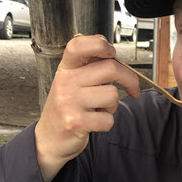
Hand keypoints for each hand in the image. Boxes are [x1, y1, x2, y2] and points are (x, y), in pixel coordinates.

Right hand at [34, 34, 140, 181]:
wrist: (49, 138)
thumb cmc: (67, 108)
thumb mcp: (73, 82)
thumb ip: (90, 68)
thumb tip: (114, 57)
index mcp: (66, 68)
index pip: (79, 45)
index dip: (100, 43)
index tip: (112, 53)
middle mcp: (65, 81)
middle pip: (110, 68)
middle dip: (129, 79)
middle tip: (132, 88)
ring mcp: (69, 101)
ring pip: (112, 95)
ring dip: (113, 106)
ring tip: (98, 109)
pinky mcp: (75, 121)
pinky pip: (108, 119)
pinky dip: (106, 123)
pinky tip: (93, 122)